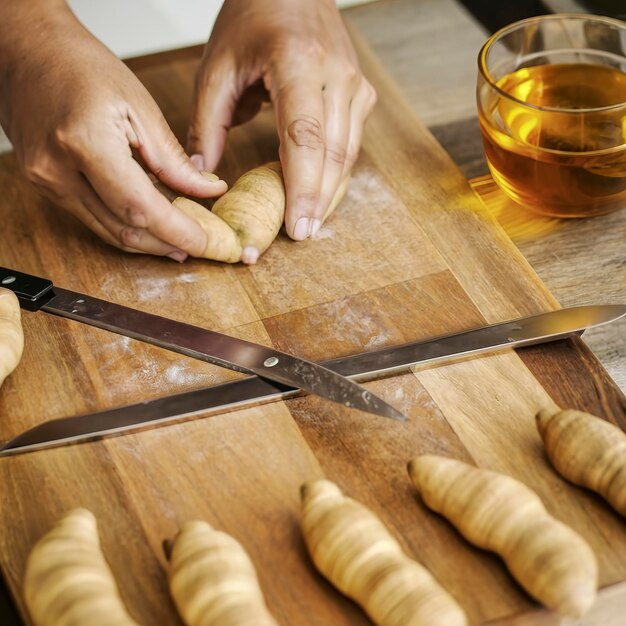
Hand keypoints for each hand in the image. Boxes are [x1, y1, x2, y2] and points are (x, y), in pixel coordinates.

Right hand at [0, 1, 226, 259]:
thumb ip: (173, 159)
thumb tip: (209, 190)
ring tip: (179, 239)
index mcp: (84, 141)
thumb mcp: (139, 106)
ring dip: (147, 241)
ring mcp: (46, 181)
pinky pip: (93, 219)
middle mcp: (57, 169)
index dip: (176, 231)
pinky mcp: (46, 186)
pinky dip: (126, 224)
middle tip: (197, 245)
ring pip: (107, 232)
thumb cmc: (81, 66)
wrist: (26, 51)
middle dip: (165, 244)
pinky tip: (151, 221)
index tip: (204, 241)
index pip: (139, 207)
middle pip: (123, 229)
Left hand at [187, 0, 376, 239]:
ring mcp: (354, 85)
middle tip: (301, 236)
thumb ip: (208, 122)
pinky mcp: (360, 94)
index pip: (305, 137)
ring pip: (348, 154)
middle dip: (318, 201)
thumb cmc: (253, 18)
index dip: (302, 188)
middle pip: (333, 153)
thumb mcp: (217, 66)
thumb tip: (203, 175)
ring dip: (330, 193)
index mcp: (297, 63)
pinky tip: (321, 197)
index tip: (296, 226)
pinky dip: (336, 174)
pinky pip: (351, 144)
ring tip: (310, 224)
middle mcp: (336, 75)